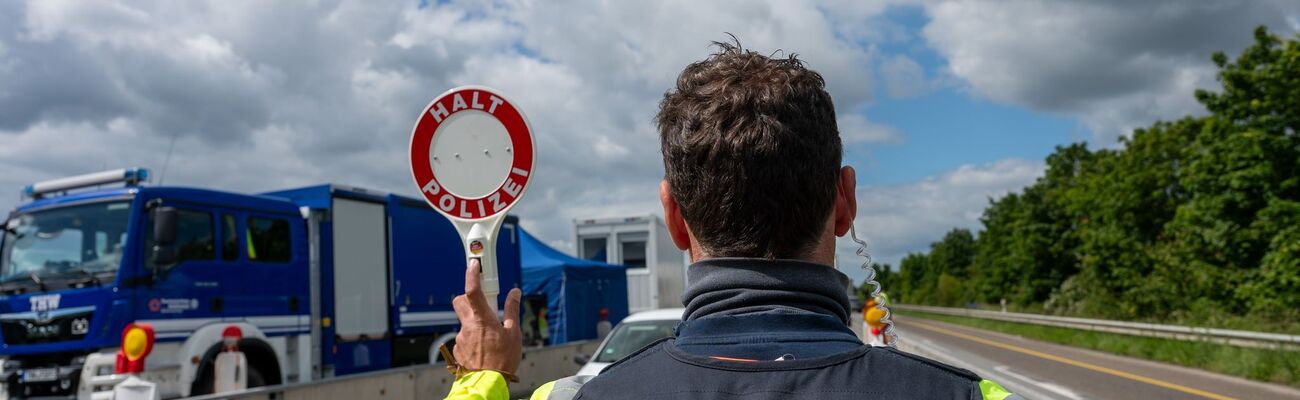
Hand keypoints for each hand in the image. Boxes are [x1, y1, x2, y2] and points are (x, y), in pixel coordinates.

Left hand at [451, 259, 522, 376]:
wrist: (488, 384)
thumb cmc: (503, 361)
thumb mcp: (513, 334)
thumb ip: (511, 310)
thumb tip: (514, 293)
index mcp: (482, 320)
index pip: (473, 291)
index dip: (472, 275)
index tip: (474, 264)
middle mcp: (468, 326)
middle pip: (461, 302)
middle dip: (469, 298)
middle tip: (483, 304)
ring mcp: (461, 338)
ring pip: (463, 321)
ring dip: (474, 322)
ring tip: (489, 336)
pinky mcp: (458, 350)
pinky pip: (464, 338)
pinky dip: (472, 338)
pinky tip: (483, 348)